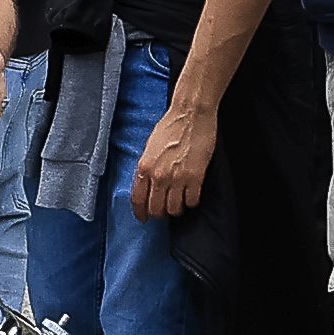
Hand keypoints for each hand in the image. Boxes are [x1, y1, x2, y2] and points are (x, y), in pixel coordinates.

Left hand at [131, 85, 220, 224]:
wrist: (191, 115)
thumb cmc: (170, 126)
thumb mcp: (150, 147)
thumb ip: (147, 168)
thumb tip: (147, 185)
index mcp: (144, 167)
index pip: (138, 200)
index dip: (141, 214)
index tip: (144, 219)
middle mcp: (159, 176)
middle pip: (156, 209)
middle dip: (160, 214)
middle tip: (164, 211)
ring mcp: (178, 178)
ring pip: (174, 209)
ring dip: (176, 209)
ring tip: (179, 203)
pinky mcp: (196, 177)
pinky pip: (192, 201)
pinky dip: (192, 202)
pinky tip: (192, 195)